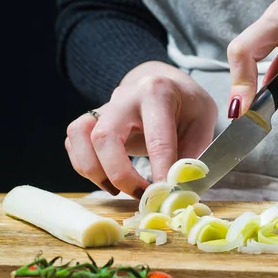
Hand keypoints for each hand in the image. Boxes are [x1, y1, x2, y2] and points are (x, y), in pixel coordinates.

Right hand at [65, 61, 217, 198]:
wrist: (165, 83)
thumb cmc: (186, 105)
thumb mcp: (204, 122)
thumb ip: (194, 154)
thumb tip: (180, 187)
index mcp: (157, 93)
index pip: (156, 137)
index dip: (161, 169)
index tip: (165, 192)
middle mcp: (125, 97)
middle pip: (104, 136)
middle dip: (120, 174)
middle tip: (140, 194)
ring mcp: (104, 107)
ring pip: (80, 136)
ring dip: (94, 170)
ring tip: (117, 188)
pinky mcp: (91, 119)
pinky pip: (73, 142)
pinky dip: (84, 165)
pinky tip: (106, 177)